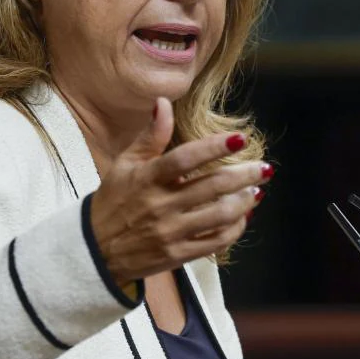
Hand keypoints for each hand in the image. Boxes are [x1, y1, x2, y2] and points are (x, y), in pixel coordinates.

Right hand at [89, 98, 268, 284]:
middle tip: (264, 168)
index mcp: (146, 178)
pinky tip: (242, 217)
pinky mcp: (177, 255)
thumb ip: (150, 136)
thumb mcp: (125, 165)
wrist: (95, 250)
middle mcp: (160, 205)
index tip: (240, 138)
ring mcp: (170, 232)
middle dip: (244, 175)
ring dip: (244, 202)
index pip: (185, 158)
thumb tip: (163, 103)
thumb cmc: (113, 201)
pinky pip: (215, 242)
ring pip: (219, 216)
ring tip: (255, 191)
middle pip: (211, 187)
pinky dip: (234, 228)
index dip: (214, 147)